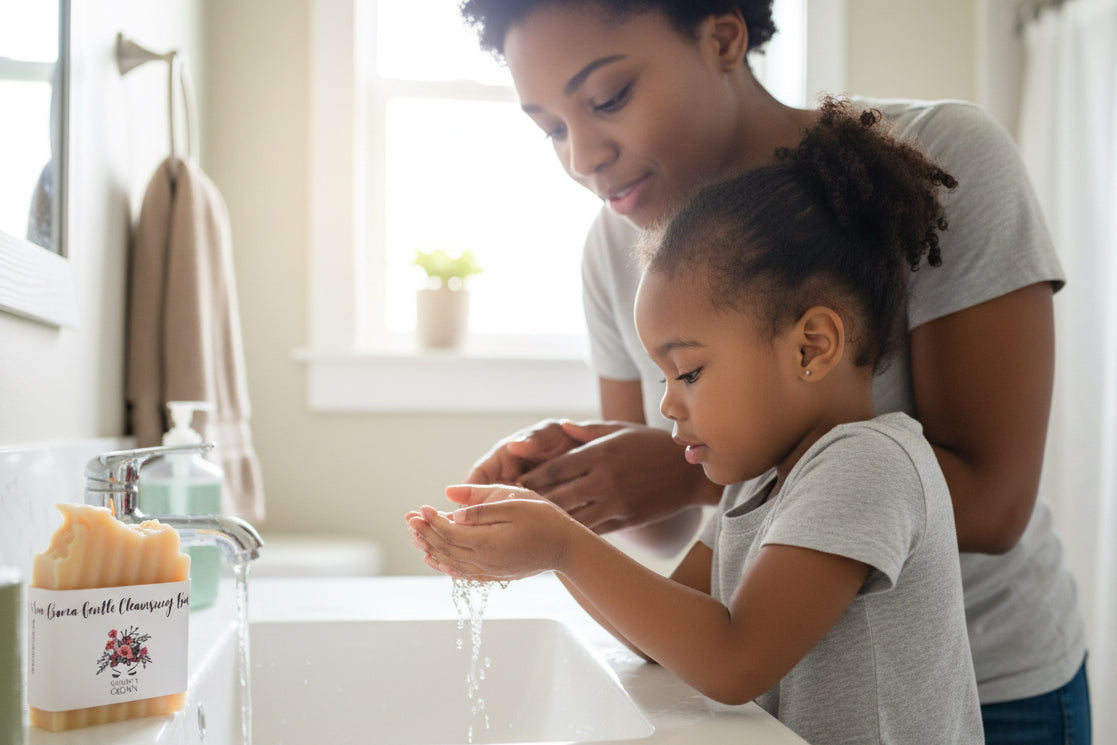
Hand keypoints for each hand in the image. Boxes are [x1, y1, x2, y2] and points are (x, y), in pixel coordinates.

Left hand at [406, 485, 580, 580]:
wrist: (567, 548)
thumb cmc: (545, 520)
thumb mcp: (514, 504)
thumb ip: (481, 509)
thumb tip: (453, 511)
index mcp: (487, 542)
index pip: (449, 532)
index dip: (432, 520)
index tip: (421, 508)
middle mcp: (485, 561)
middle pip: (445, 548)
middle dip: (425, 534)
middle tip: (410, 520)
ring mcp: (490, 570)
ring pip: (452, 563)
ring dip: (432, 550)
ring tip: (416, 539)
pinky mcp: (497, 574)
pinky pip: (465, 574)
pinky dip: (447, 567)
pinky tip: (438, 561)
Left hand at [472, 421, 716, 534]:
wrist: (690, 472)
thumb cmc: (651, 445)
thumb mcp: (619, 430)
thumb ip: (587, 432)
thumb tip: (559, 427)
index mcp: (599, 454)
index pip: (554, 469)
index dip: (529, 479)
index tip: (510, 486)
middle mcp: (604, 479)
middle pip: (557, 496)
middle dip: (530, 504)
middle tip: (506, 512)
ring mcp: (616, 502)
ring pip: (572, 517)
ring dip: (547, 523)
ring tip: (524, 528)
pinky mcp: (627, 520)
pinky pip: (594, 530)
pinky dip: (574, 534)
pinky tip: (557, 539)